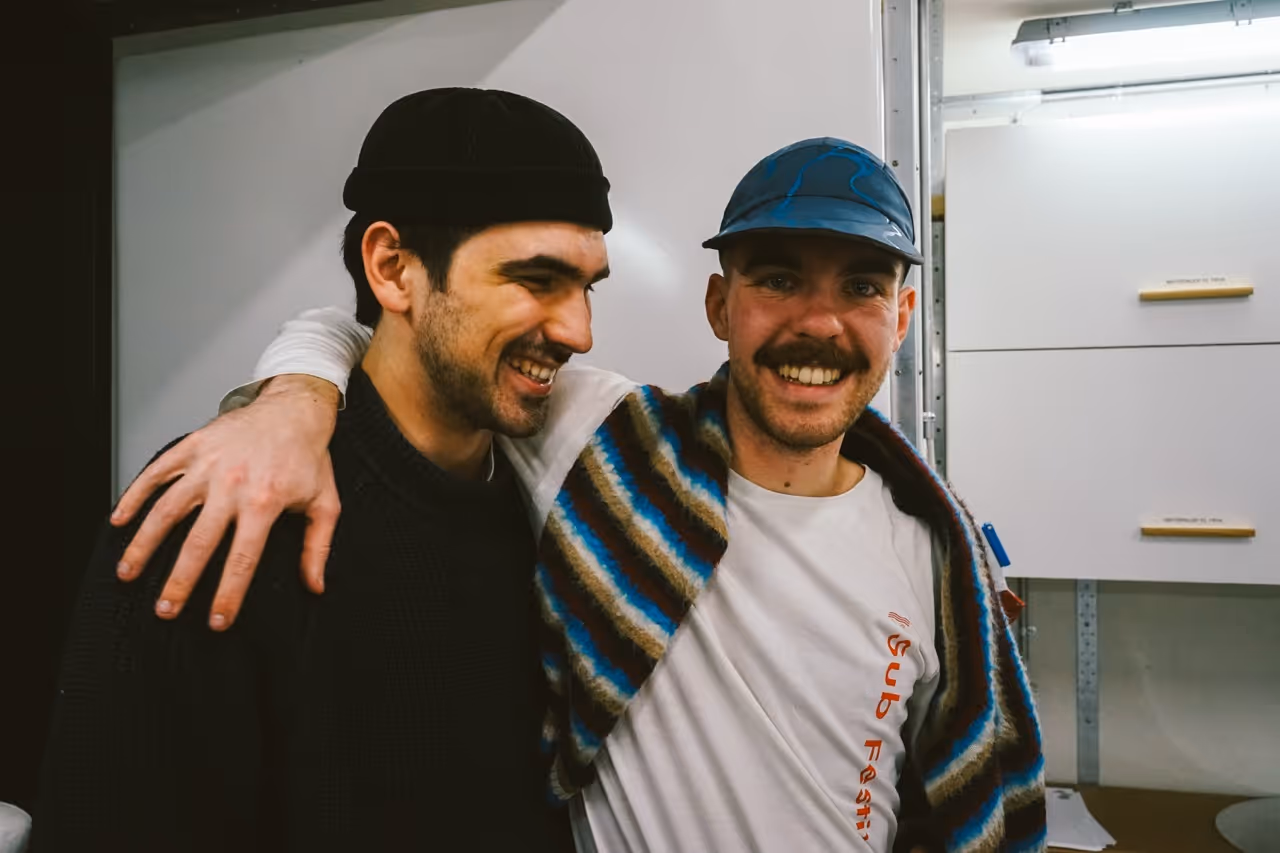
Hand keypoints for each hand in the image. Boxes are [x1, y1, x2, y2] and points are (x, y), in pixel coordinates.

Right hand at [112, 374, 341, 629]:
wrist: (295, 409)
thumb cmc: (309, 458)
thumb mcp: (325, 503)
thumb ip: (318, 547)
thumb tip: (315, 586)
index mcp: (265, 503)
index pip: (242, 559)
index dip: (228, 594)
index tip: (216, 622)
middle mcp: (232, 485)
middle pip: (198, 542)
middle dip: (179, 581)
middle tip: (165, 610)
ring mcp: (208, 465)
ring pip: (167, 510)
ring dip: (144, 544)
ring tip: (128, 573)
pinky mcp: (192, 446)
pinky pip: (157, 473)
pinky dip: (134, 496)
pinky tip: (119, 521)